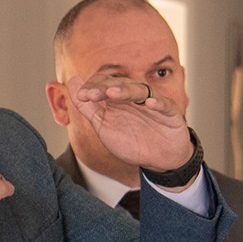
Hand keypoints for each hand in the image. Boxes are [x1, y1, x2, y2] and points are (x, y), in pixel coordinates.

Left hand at [72, 73, 190, 173]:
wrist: (159, 159)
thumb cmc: (132, 141)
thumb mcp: (103, 126)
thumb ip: (87, 106)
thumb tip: (72, 82)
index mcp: (118, 98)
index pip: (104, 83)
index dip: (92, 87)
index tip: (82, 96)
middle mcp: (134, 96)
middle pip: (120, 84)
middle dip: (104, 88)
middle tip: (91, 94)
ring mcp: (152, 102)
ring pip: (139, 90)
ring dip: (125, 91)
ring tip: (112, 93)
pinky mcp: (169, 112)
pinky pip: (164, 104)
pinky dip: (157, 103)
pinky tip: (149, 103)